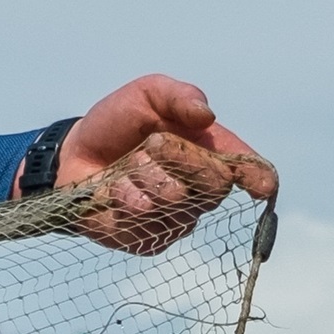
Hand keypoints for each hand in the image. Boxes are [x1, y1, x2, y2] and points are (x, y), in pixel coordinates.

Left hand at [50, 74, 276, 255]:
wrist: (72, 155)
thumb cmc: (116, 124)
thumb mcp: (147, 94)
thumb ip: (178, 97)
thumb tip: (207, 115)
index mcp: (210, 154)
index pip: (248, 170)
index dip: (258, 176)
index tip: (262, 184)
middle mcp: (200, 191)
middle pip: (215, 185)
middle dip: (180, 158)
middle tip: (152, 143)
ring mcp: (176, 218)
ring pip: (176, 200)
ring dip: (144, 174)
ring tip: (126, 166)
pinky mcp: (148, 239)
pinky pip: (144, 219)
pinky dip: (124, 195)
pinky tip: (113, 189)